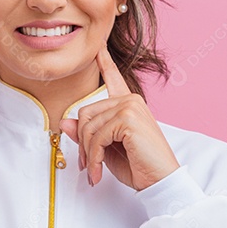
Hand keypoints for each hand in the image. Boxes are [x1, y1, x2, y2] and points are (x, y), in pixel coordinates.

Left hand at [59, 44, 179, 190]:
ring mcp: (130, 106)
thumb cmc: (139, 166)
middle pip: (85, 112)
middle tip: (88, 164)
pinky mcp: (128, 118)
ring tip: (94, 171)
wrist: (161, 181)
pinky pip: (96, 136)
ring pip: (88, 125)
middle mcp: (130, 100)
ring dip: (88, 153)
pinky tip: (99, 172)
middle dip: (82, 142)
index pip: (113, 77)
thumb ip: (87, 134)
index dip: (104, 61)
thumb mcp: (106, 149)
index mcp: (128, 105)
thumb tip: (65, 122)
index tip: (99, 46)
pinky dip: (93, 157)